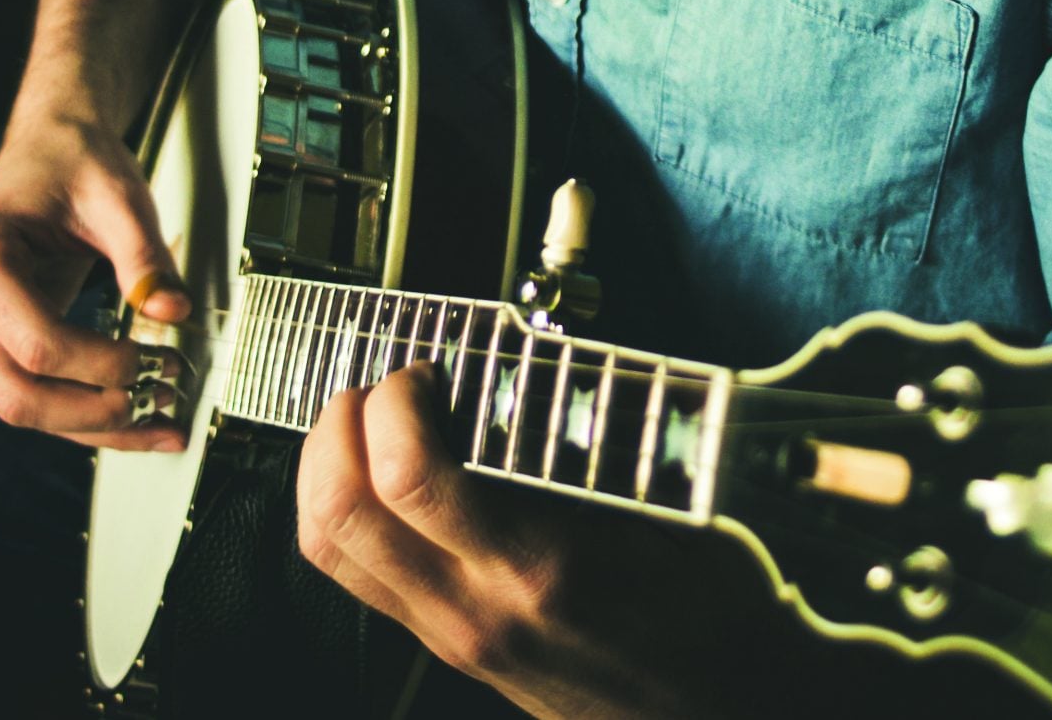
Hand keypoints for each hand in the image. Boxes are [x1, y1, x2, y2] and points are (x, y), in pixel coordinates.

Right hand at [0, 107, 194, 452]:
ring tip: (160, 425)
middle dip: (93, 411)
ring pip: (21, 406)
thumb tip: (172, 311)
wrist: (51, 144)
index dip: (100, 365)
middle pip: (16, 391)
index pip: (34, 341)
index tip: (156, 361)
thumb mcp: (118, 196)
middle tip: (160, 403)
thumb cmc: (74, 160)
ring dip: (92, 425)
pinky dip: (84, 413)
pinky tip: (136, 419)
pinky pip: (33, 391)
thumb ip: (144, 255)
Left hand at [296, 365, 814, 719]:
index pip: (409, 476)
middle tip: (387, 386)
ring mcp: (452, 634)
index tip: (431, 370)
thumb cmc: (717, 613)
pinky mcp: (446, 646)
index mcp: (538, 565)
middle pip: (339, 511)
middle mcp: (477, 607)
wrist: (724, 710)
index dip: (398, 400)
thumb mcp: (680, 512)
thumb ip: (605, 443)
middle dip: (340, 423)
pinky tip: (384, 476)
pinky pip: (355, 575)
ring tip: (372, 422)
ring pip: (328, 547)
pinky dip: (347, 510)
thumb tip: (545, 366)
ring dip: (328, 465)